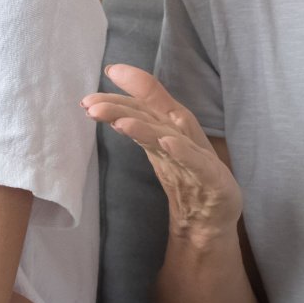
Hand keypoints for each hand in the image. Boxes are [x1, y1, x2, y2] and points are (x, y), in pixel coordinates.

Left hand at [82, 64, 242, 242]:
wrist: (211, 218)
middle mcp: (181, 137)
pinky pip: (194, 163)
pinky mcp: (211, 177)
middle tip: (91, 106)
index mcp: (168, 128)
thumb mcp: (165, 140)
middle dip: (122, 110)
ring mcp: (195, 158)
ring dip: (145, 129)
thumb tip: (108, 96)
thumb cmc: (190, 169)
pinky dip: (182, 151)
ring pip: (167, 139)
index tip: (98, 84)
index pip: (142, 107)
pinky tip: (167, 142)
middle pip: (150, 120)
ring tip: (120, 122)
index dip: (120, 97)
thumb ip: (143, 115)